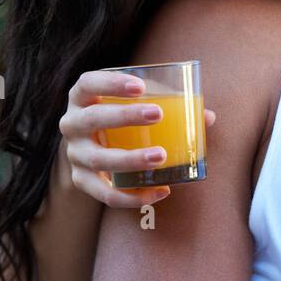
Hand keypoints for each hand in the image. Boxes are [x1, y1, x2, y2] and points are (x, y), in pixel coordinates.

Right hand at [57, 70, 216, 207]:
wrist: (92, 148)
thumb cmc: (121, 119)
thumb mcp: (136, 106)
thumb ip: (169, 105)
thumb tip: (207, 117)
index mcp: (82, 98)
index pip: (88, 83)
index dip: (110, 83)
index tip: (140, 86)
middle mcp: (72, 124)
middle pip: (92, 119)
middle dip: (125, 116)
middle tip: (157, 114)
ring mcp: (75, 154)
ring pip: (98, 159)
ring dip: (130, 158)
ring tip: (161, 156)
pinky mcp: (81, 180)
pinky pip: (105, 193)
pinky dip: (133, 196)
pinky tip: (161, 191)